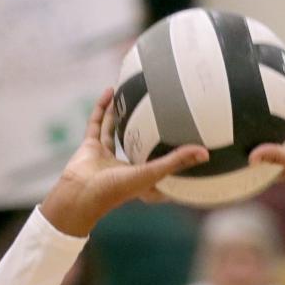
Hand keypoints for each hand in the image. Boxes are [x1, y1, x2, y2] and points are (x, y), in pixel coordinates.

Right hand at [40, 89, 207, 237]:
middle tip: (164, 110)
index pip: (164, 168)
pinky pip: (97, 123)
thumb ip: (176, 162)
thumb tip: (205, 153)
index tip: (191, 144)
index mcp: (142, 179)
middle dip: (150, 129)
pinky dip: (102, 108)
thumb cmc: (115, 190)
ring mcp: (107, 157)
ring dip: (122, 113)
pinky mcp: (90, 147)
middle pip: (141, 144)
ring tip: (132, 93)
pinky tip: (111, 90)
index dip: (176, 160)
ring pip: (116, 130)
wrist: (79, 194)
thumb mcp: (151, 173)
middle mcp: (126, 168)